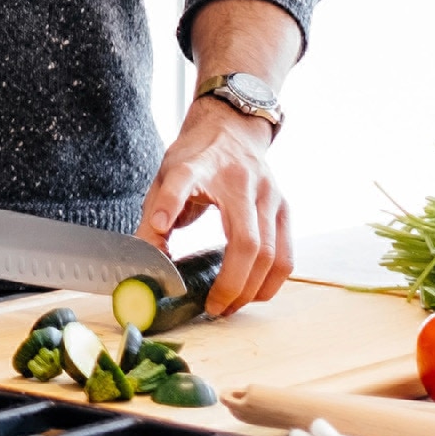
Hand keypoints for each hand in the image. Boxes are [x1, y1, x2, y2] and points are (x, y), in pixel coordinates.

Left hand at [137, 99, 291, 313]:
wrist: (231, 127)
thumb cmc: (197, 156)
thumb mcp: (166, 175)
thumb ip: (154, 214)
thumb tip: (148, 262)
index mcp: (200, 166)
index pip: (182, 180)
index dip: (170, 202)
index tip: (159, 224)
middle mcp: (241, 180)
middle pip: (247, 243)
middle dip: (232, 285)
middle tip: (213, 307)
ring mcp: (269, 194)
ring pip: (272, 255)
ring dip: (253, 290)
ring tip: (231, 306)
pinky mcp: (285, 207)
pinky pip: (286, 255)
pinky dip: (271, 281)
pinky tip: (253, 292)